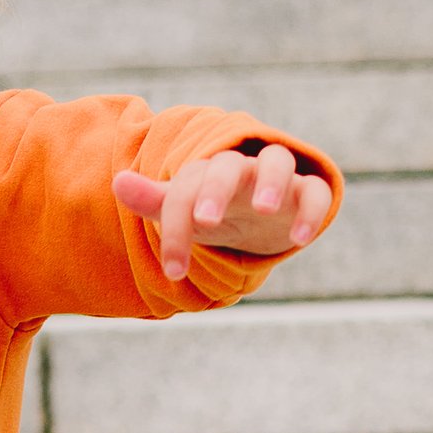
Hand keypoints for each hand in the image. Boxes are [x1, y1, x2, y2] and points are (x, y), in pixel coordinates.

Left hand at [114, 145, 334, 282]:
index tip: (173, 271)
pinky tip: (299, 240)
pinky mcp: (306, 192)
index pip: (185, 189)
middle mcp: (241, 169)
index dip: (175, 228)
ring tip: (263, 209)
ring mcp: (276, 178)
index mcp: (206, 172)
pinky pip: (313, 192)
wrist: (261, 215)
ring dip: (270, 182)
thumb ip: (154, 200)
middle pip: (228, 166)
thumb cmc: (217, 210)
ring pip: (277, 161)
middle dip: (216, 189)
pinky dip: (309, 211)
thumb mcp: (185, 209)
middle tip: (206, 220)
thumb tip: (118, 182)